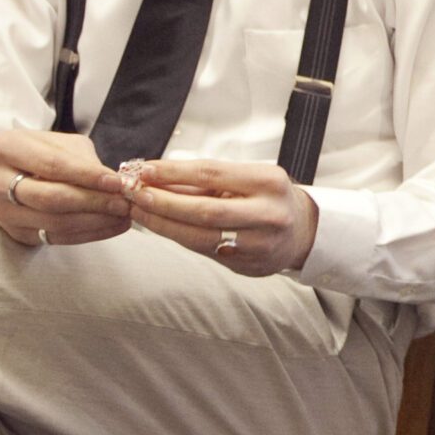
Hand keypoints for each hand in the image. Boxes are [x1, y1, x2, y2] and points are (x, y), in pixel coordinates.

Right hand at [0, 129, 131, 246]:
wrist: (5, 175)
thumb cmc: (39, 154)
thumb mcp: (59, 143)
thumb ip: (83, 159)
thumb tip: (114, 182)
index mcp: (6, 148)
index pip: (52, 165)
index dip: (87, 175)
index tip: (118, 182)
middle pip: (51, 198)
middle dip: (93, 202)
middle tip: (124, 202)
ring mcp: (3, 211)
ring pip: (54, 222)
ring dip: (95, 221)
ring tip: (123, 215)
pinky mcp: (16, 233)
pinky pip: (56, 238)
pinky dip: (89, 234)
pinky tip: (112, 226)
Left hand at [123, 158, 319, 277]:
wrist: (301, 231)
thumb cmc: (266, 197)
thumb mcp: (246, 178)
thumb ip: (205, 180)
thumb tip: (153, 175)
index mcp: (268, 181)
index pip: (211, 174)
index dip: (172, 172)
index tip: (142, 169)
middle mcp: (268, 213)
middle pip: (203, 209)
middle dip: (161, 201)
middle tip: (132, 193)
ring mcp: (260, 243)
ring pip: (200, 235)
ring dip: (162, 223)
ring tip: (137, 211)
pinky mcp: (249, 264)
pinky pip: (204, 250)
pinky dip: (177, 237)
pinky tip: (159, 226)